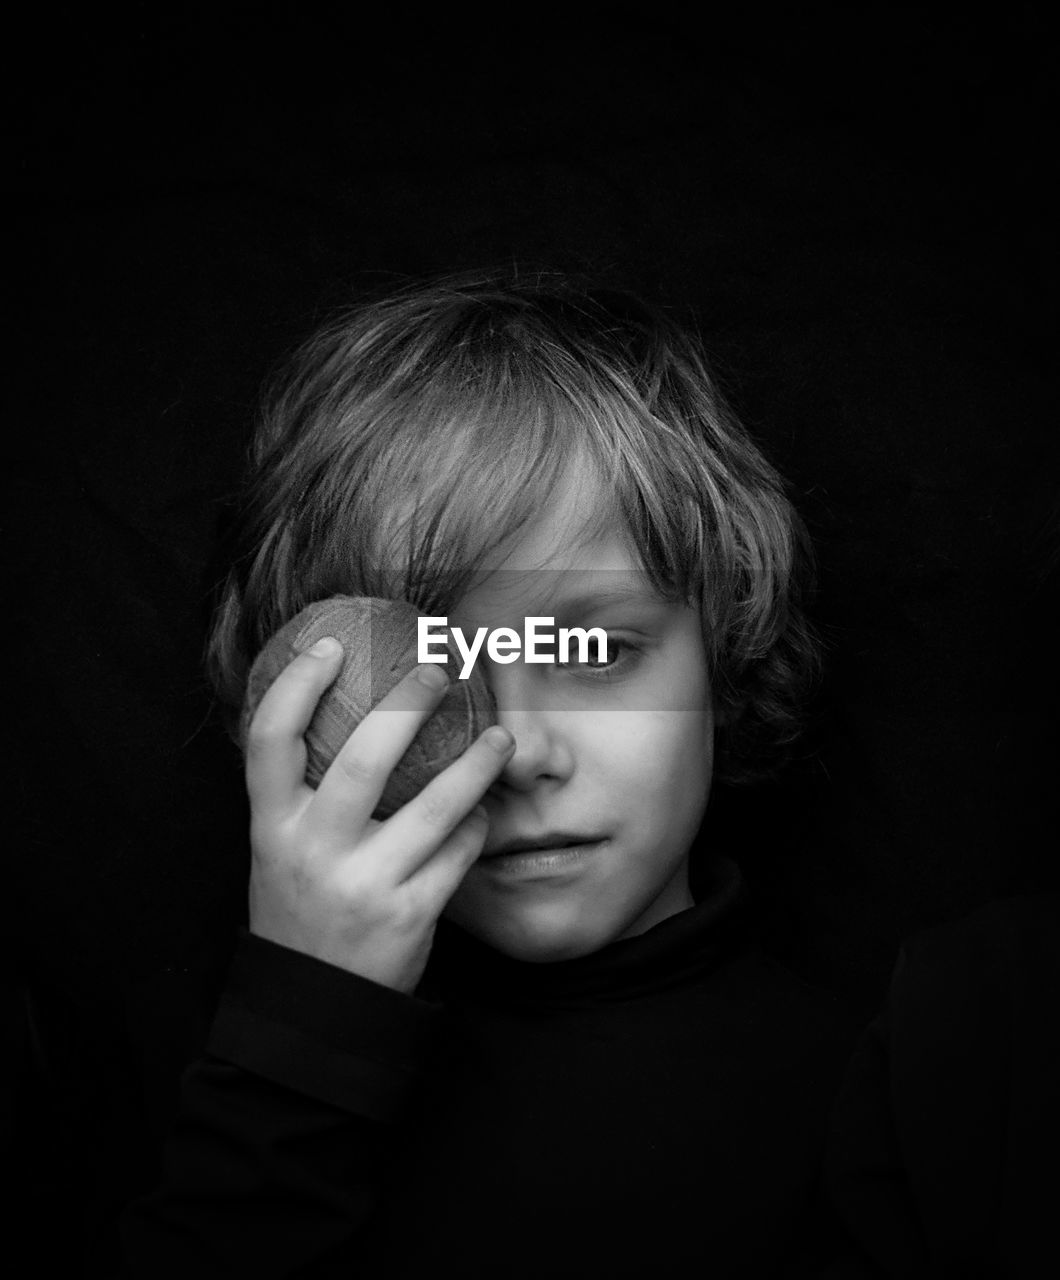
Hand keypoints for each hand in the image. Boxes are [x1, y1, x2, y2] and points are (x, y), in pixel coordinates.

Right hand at [243, 636, 514, 992]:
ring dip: (476, 763)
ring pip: (435, 806)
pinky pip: (459, 851)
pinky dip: (477, 823)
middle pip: (363, 759)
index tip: (332, 645)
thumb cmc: (301, 907)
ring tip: (502, 733)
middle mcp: (312, 851)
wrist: (315, 1005)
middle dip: (408, 705)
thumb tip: (343, 709)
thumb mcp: (280, 849)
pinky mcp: (409, 914)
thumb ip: (302, 794)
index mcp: (271, 827)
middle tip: (439, 670)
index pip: (269, 740)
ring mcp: (363, 884)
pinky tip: (486, 810)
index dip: (296, 686)